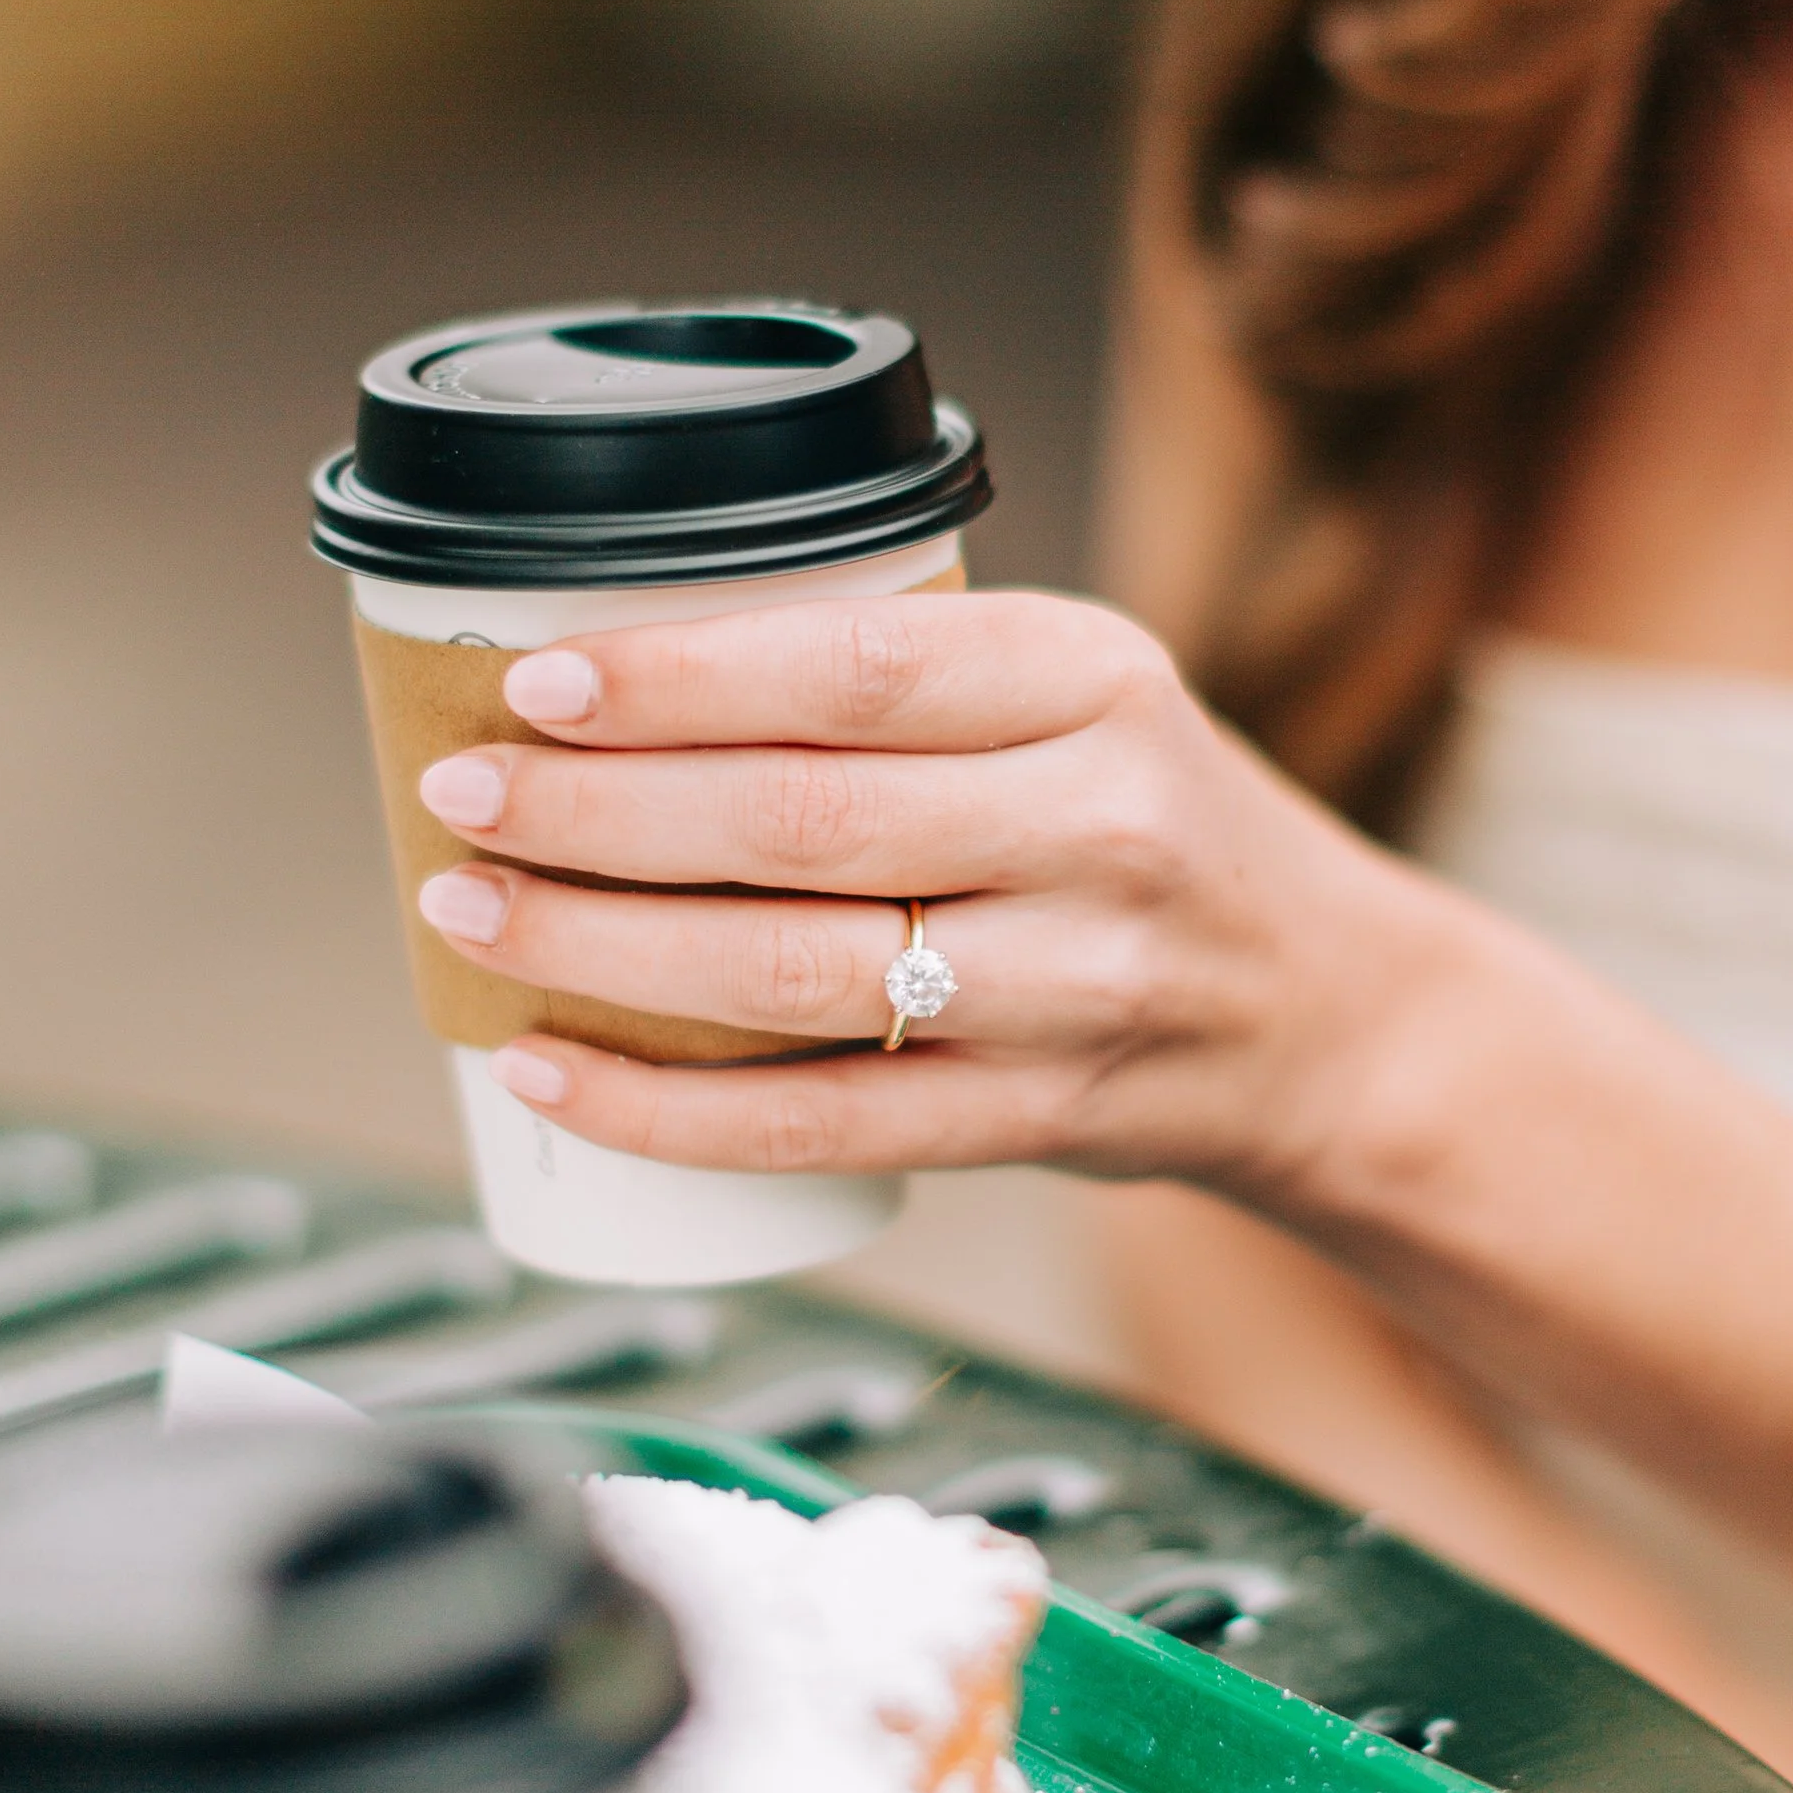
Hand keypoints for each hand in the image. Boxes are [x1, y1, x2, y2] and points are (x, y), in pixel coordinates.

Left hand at [409, 590, 1445, 1194]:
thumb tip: (618, 668)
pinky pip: (824, 1125)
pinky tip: (554, 1072)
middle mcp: (1097, 828)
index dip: (673, 678)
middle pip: (800, 822)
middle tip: (461, 791)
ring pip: (795, 974)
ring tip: (472, 913)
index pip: (852, 670)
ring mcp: (1075, 986)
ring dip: (602, 946)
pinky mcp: (1044, 1117)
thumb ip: (909, 681)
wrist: (1331, 1017)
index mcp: (1094, 682)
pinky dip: (668, 1108)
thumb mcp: (1083, 700)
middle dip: (596, 810)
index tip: (534, 681)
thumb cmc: (1156, 833)